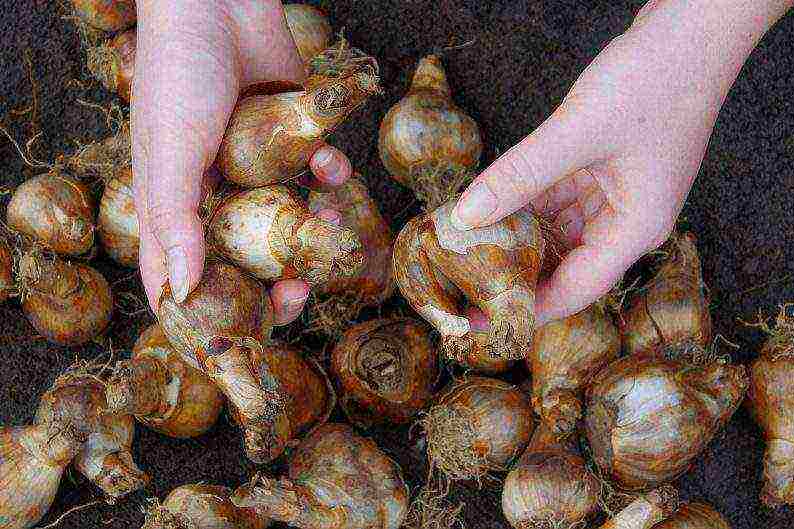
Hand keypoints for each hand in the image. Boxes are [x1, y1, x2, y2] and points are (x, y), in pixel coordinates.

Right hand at [132, 0, 351, 323]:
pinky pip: (313, 172)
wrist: (218, 3)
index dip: (209, 309)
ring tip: (332, 224)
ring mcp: (254, 167)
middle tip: (302, 290)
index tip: (244, 332)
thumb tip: (183, 293)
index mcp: (172, 202)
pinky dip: (328, 173)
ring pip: (289, 219)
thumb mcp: (171, 152)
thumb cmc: (179, 74)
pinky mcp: (289, 140)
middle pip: (247, 257)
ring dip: (314, 228)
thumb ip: (177, 221)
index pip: (183, 274)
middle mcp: (213, 191)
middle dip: (277, 278)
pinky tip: (331, 162)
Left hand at [450, 0, 777, 325]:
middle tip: (460, 280)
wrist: (693, 28)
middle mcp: (625, 219)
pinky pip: (556, 196)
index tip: (480, 320)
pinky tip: (490, 202)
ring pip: (555, 228)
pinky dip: (524, 200)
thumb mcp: (577, 134)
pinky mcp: (602, 167)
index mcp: (635, 229)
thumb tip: (466, 218)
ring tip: (464, 245)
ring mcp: (614, 193)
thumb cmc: (655, 80)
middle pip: (563, 263)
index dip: (526, 309)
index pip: (575, 289)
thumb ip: (519, 176)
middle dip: (514, 271)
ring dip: (514, 233)